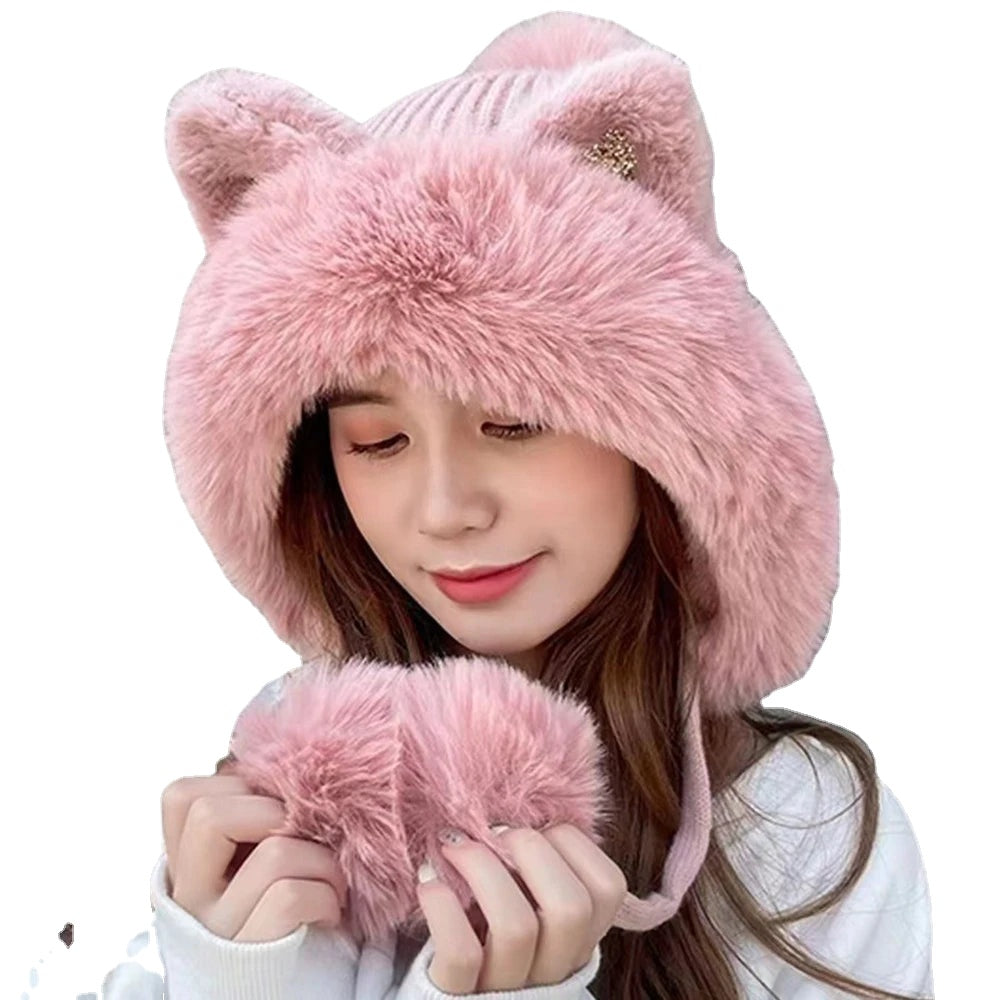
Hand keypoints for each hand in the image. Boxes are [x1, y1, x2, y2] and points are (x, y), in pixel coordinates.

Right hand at [160, 768, 353, 944]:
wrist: (289, 987)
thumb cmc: (280, 912)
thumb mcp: (251, 862)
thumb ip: (251, 819)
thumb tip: (284, 760)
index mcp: (184, 866)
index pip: (182, 796)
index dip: (237, 785)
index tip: (273, 807)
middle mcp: (187, 898)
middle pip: (209, 814)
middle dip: (275, 811)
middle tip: (302, 836)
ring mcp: (215, 927)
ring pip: (273, 852)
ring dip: (321, 858)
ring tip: (330, 878)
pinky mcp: (248, 956)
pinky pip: (291, 895)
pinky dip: (325, 895)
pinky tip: (329, 911)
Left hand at [416, 823, 627, 993]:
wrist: (446, 998)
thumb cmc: (487, 934)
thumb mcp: (529, 908)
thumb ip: (540, 871)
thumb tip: (527, 809)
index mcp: (576, 941)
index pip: (608, 888)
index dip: (573, 843)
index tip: (534, 827)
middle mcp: (551, 969)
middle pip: (571, 907)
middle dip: (531, 849)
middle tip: (494, 831)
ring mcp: (507, 988)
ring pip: (516, 927)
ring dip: (482, 867)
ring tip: (453, 845)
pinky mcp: (458, 996)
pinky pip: (461, 953)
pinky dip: (443, 906)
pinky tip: (429, 881)